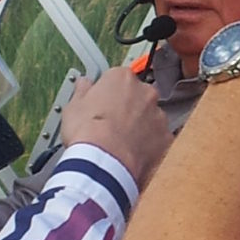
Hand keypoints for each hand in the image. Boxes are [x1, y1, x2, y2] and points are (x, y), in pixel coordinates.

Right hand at [61, 68, 169, 184]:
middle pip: (137, 95)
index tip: (101, 104)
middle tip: (111, 124)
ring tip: (121, 142)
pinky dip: (149, 144)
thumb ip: (82, 91)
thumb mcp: (73, 107)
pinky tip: (133, 152)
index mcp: (121, 78)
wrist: (105, 161)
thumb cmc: (88, 133)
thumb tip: (83, 85)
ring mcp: (158, 114)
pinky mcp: (166, 137)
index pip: (117, 78)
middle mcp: (145, 92)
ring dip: (140, 125)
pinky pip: (158, 138)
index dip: (107, 93)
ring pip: (150, 117)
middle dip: (128, 107)